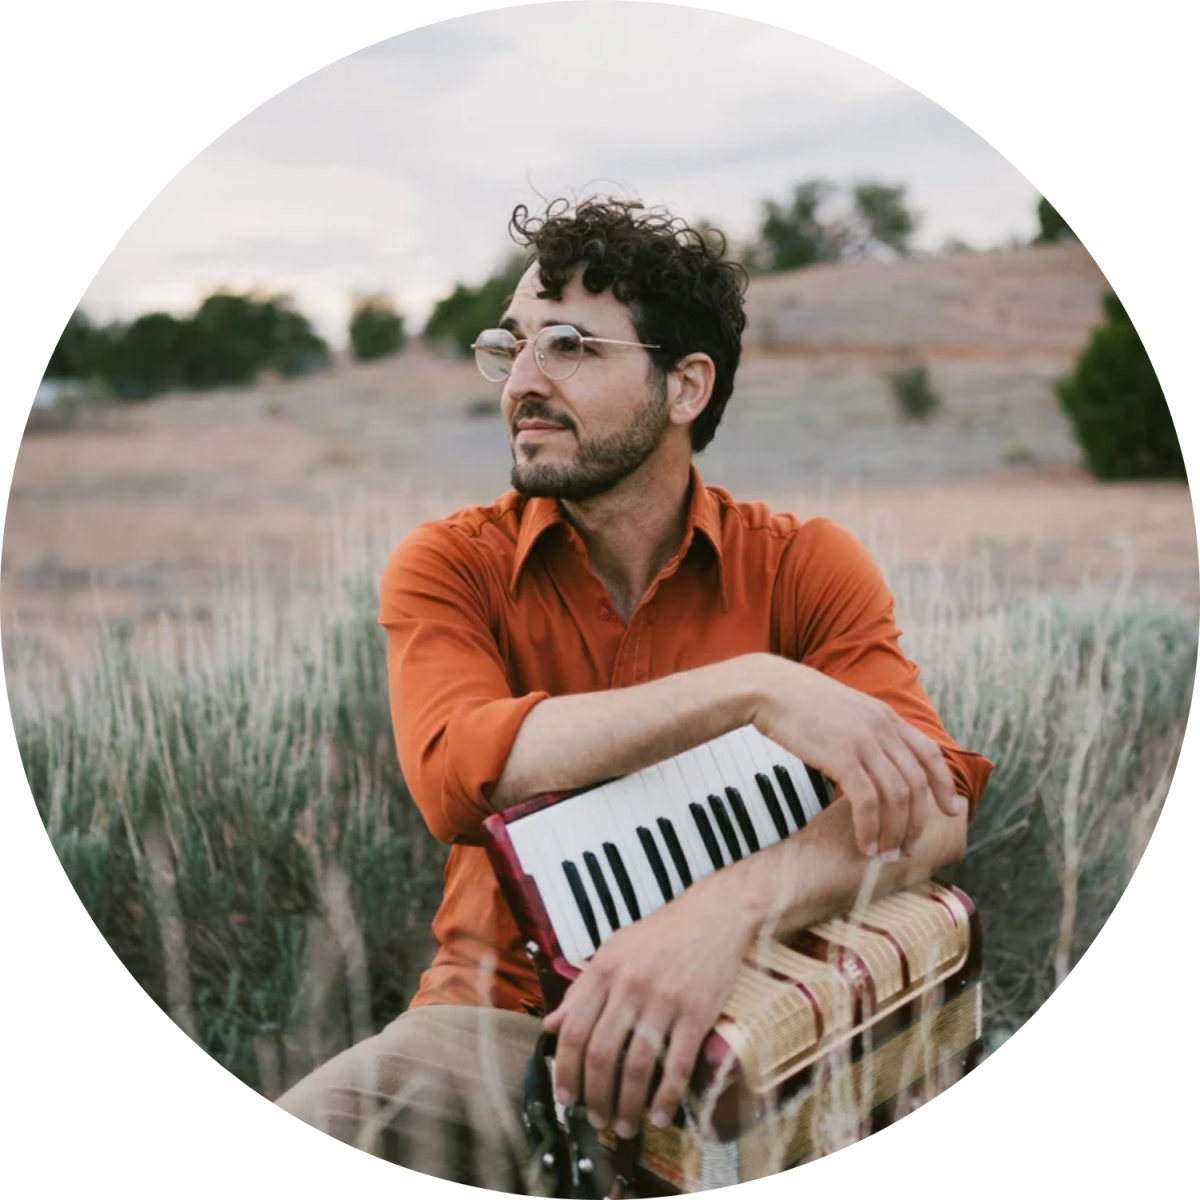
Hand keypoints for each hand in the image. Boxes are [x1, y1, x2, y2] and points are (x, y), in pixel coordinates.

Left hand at [542, 876, 754, 1139]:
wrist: (714, 915)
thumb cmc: (660, 935)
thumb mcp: (613, 950)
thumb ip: (582, 988)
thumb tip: (551, 1025)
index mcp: (604, 970)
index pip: (573, 1029)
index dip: (565, 1070)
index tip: (566, 1098)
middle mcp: (629, 985)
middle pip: (602, 1054)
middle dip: (595, 1097)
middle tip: (596, 1121)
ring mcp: (664, 1000)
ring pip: (637, 1065)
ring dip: (628, 1105)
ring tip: (624, 1126)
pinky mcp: (697, 1012)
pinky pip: (677, 1064)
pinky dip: (666, 1097)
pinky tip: (660, 1115)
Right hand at [751, 656, 958, 857]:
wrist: (768, 687)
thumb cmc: (796, 700)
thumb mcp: (842, 709)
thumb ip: (862, 730)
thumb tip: (868, 758)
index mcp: (885, 716)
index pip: (929, 753)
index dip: (943, 785)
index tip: (951, 810)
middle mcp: (882, 728)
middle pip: (917, 784)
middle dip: (917, 823)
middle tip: (905, 849)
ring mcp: (864, 742)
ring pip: (897, 797)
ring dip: (894, 832)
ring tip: (884, 855)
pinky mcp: (842, 757)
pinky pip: (868, 802)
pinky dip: (870, 829)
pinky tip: (864, 844)